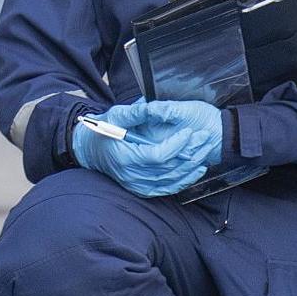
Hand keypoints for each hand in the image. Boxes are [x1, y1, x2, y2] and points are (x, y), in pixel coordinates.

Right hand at [75, 100, 222, 197]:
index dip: (176, 145)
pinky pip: (168, 188)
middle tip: (205, 137)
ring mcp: (138, 186)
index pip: (157, 155)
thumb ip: (135, 112)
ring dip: (192, 166)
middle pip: (169, 168)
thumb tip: (152, 106)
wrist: (90, 151)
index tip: (188, 131)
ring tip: (206, 150)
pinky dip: (185, 180)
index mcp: (125, 157)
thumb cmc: (102, 131)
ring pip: (172, 180)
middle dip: (190, 152)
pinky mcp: (143, 190)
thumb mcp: (115, 116)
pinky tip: (197, 169)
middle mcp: (132, 176)